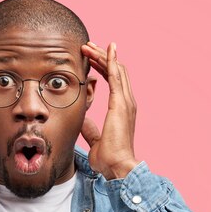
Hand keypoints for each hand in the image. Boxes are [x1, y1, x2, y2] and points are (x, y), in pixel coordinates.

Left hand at [80, 42, 139, 179]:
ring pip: (115, 70)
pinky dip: (111, 61)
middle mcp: (126, 102)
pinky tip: (106, 50)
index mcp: (121, 110)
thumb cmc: (108, 157)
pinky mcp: (120, 103)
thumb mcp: (95, 139)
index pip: (113, 82)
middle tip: (88, 46)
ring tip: (89, 45)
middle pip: (116, 71)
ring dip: (102, 56)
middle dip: (101, 57)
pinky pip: (116, 76)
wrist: (117, 166)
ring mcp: (125, 101)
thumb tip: (83, 120)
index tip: (91, 60)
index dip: (102, 68)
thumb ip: (90, 128)